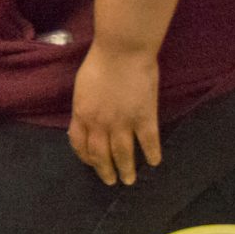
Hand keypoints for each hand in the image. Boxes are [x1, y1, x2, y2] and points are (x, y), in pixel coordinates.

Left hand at [68, 45, 161, 185]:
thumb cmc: (99, 64)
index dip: (86, 157)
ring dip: (126, 169)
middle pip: (101, 154)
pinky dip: (151, 154)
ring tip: (130, 180)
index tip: (92, 164)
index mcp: (82, 115)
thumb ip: (84, 108)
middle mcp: (100, 124)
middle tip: (111, 181)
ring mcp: (123, 122)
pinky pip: (148, 141)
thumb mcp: (82, 88)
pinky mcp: (144, 117)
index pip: (80, 144)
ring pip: (123, 154)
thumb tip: (85, 120)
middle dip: (105, 171)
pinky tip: (154, 162)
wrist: (122, 52)